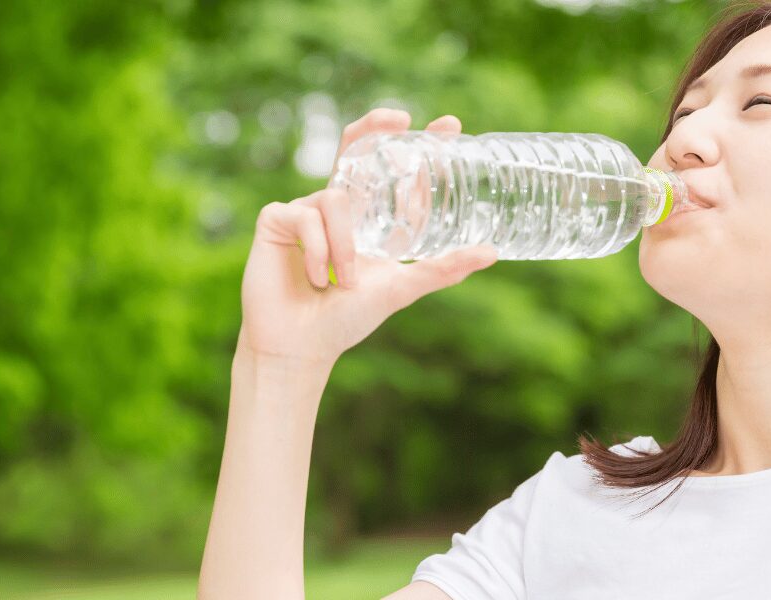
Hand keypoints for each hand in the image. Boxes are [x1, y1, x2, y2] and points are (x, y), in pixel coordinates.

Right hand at [237, 108, 497, 362]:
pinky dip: (318, 250)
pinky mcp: (277, 218)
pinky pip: (307, 217)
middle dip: (376, 128)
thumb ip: (443, 269)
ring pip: (337, 198)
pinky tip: (317, 279)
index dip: (423, 147)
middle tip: (400, 117)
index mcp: (372, 220)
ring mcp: (307, 209)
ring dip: (346, 246)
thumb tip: (492, 252)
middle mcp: (341, 208)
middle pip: (356, 150)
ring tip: (344, 281)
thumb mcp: (402, 288)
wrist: (298, 347)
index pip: (399, 174)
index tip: (450, 125)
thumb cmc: (347, 320)